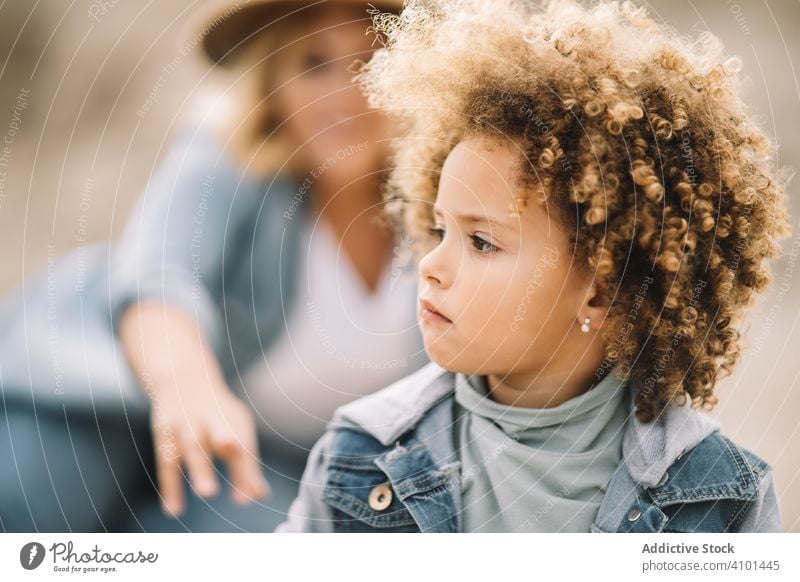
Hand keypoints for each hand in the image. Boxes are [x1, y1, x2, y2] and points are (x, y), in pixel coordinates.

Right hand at [150, 386, 269, 516]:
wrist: (182, 378)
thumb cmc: (216, 415)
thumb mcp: (234, 429)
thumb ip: (246, 465)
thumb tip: (257, 496)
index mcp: (233, 420)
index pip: (245, 446)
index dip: (250, 470)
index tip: (256, 496)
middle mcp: (212, 420)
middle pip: (221, 434)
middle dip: (229, 447)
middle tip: (238, 462)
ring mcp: (186, 424)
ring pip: (193, 446)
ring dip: (201, 469)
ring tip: (208, 492)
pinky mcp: (164, 432)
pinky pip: (166, 461)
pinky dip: (169, 486)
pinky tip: (173, 509)